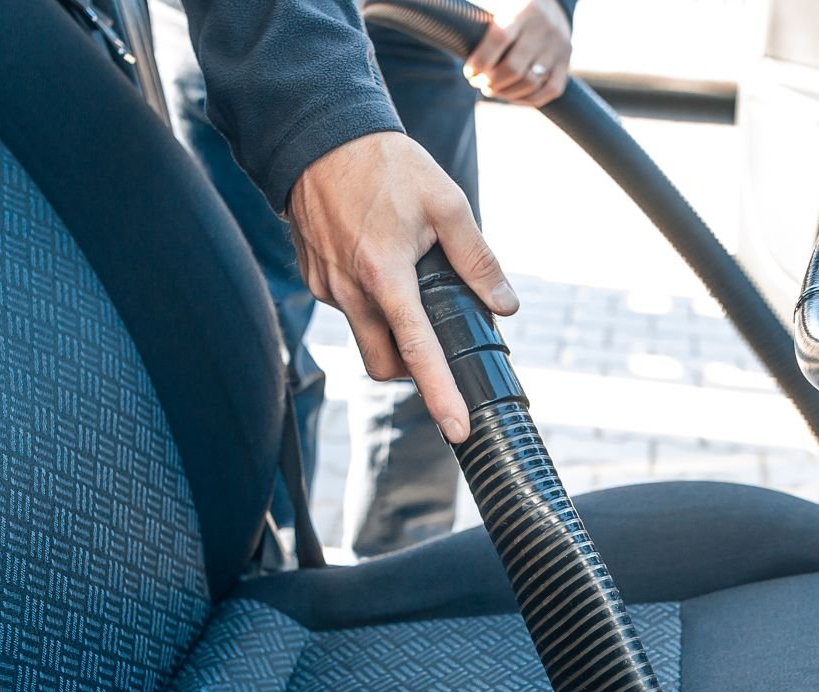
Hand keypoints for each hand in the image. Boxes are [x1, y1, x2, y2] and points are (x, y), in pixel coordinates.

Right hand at [288, 130, 517, 442]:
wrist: (317, 134)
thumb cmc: (384, 164)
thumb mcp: (447, 203)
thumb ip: (478, 259)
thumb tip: (505, 304)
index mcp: (386, 275)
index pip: (418, 352)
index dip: (441, 396)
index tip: (458, 430)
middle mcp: (350, 290)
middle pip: (384, 364)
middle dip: (412, 371)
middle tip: (438, 348)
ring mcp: (326, 286)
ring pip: (364, 336)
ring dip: (391, 331)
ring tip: (409, 285)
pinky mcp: (314, 276)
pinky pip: (346, 307)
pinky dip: (369, 302)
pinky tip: (379, 260)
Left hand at [465, 0, 571, 106]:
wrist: (553, 2)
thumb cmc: (513, 7)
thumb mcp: (497, 4)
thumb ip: (480, 20)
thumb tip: (449, 35)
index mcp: (524, 9)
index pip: (499, 39)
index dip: (481, 61)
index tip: (469, 73)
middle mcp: (545, 27)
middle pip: (513, 68)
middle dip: (490, 81)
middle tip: (478, 82)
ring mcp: (559, 46)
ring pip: (530, 82)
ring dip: (505, 93)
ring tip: (491, 88)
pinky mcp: (567, 61)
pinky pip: (550, 90)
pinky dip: (528, 99)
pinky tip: (512, 95)